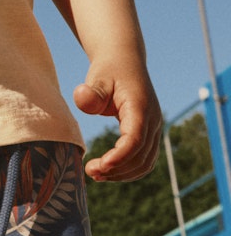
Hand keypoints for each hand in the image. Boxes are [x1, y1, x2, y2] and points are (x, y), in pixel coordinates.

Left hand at [74, 59, 161, 181]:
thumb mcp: (98, 76)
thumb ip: (91, 91)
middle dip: (117, 170)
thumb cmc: (109, 69)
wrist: (124, 61)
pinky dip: (128, 168)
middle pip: (141, 156)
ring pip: (145, 162)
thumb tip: (82, 99)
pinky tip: (107, 169)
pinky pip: (143, 159)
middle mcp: (152, 121)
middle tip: (90, 172)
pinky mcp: (148, 133)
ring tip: (96, 174)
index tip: (100, 165)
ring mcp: (153, 129)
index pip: (135, 139)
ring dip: (122, 173)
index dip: (120, 156)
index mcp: (141, 107)